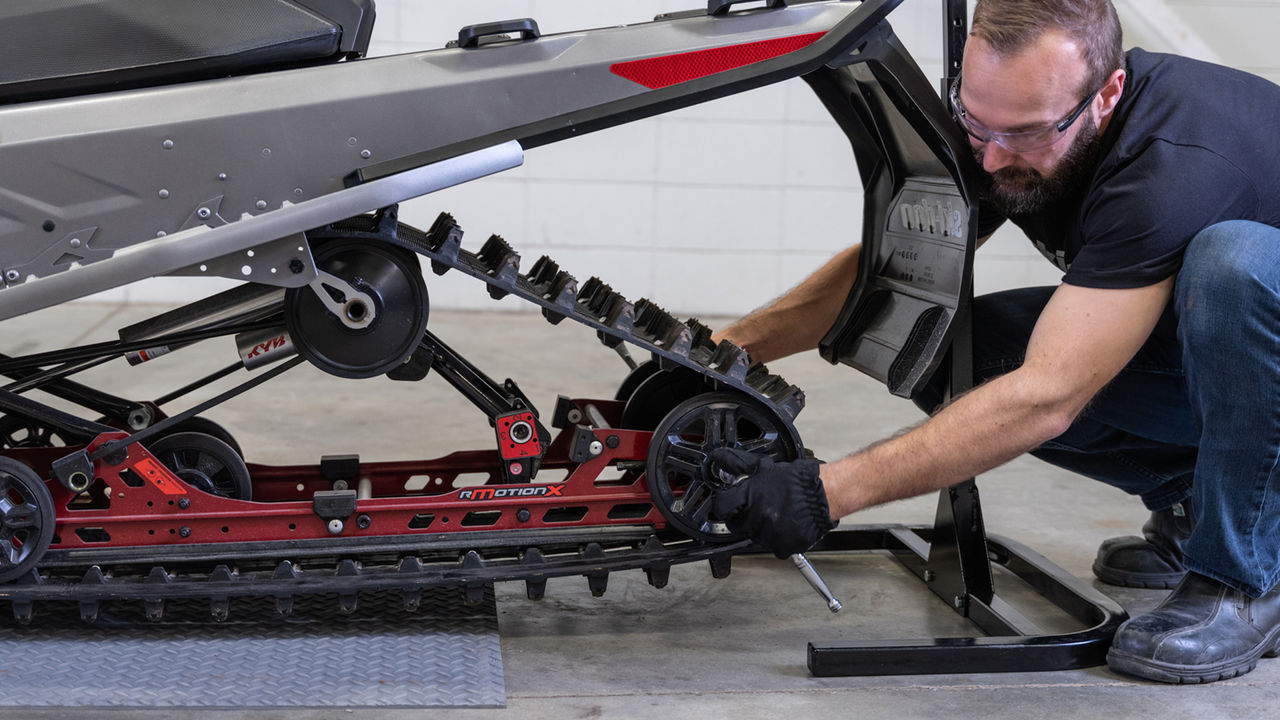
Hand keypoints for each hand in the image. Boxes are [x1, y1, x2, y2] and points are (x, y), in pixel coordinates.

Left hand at [709, 447, 834, 557]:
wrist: (824, 494)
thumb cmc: (796, 481)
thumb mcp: (764, 466)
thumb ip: (739, 464)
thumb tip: (720, 458)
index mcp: (748, 499)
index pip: (721, 507)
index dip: (724, 503)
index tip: (729, 502)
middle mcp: (756, 519)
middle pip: (735, 524)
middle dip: (741, 516)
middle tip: (756, 507)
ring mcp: (769, 535)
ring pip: (753, 536)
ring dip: (759, 527)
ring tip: (774, 513)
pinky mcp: (783, 546)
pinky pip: (772, 547)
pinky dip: (776, 539)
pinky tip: (784, 525)